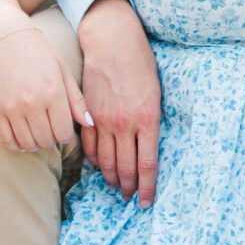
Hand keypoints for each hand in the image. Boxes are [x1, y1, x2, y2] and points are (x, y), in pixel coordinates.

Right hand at [0, 28, 90, 151]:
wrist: (4, 37)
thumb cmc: (39, 52)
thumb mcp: (63, 70)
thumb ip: (77, 99)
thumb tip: (89, 123)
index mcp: (53, 92)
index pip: (64, 134)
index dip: (66, 135)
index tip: (63, 127)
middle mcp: (32, 103)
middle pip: (46, 141)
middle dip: (51, 139)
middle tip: (50, 128)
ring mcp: (11, 108)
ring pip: (27, 144)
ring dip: (35, 143)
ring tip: (37, 131)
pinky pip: (7, 141)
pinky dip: (16, 145)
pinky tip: (22, 136)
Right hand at [79, 0, 160, 207]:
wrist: (112, 42)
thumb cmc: (140, 63)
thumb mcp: (157, 92)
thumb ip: (152, 120)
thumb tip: (150, 144)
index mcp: (147, 119)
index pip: (147, 165)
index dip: (147, 188)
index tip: (146, 202)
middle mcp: (125, 124)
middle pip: (126, 168)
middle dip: (129, 187)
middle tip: (130, 196)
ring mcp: (103, 120)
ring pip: (106, 161)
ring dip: (112, 177)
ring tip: (117, 185)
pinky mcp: (87, 114)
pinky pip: (89, 146)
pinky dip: (95, 160)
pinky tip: (100, 166)